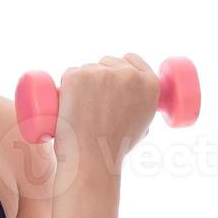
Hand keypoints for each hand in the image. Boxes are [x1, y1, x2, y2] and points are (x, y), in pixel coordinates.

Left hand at [54, 53, 159, 175]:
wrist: (93, 159)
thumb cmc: (114, 149)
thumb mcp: (142, 126)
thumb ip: (141, 108)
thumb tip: (133, 101)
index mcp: (150, 84)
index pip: (132, 59)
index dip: (119, 66)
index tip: (109, 76)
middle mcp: (129, 75)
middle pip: (108, 62)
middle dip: (99, 74)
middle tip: (91, 101)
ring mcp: (103, 73)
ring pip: (87, 68)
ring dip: (82, 82)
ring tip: (81, 111)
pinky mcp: (78, 76)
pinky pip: (70, 73)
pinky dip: (66, 85)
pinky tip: (68, 103)